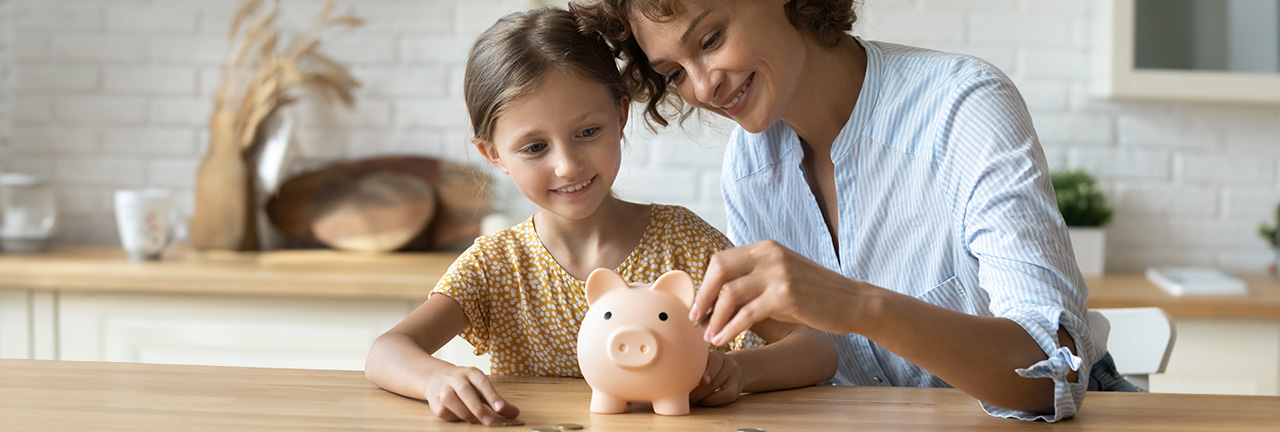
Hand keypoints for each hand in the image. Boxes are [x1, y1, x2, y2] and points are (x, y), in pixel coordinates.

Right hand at [423, 366, 519, 423]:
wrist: (436, 377)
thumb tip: (515, 413)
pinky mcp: (434, 400)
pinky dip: (453, 417)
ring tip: (474, 420)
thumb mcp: (482, 387)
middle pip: (465, 391)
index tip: (500, 408)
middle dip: (477, 408)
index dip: (492, 396)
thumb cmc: (465, 384)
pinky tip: (460, 417)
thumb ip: (498, 401)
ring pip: (450, 400)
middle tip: (489, 421)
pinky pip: (443, 410)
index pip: (483, 383)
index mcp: (472, 373)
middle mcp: (456, 378)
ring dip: (464, 413)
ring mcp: (443, 388)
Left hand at [690, 240, 869, 344]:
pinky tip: (722, 340)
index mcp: (765, 248)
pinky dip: (730, 328)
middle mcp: (769, 255)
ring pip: (730, 294)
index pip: (721, 259)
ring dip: (714, 318)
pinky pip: (747, 313)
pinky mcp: (786, 296)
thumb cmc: (813, 295)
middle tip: (694, 319)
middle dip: (702, 296)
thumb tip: (717, 297)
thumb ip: (753, 280)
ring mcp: (778, 274)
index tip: (697, 304)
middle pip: (719, 270)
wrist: (852, 302)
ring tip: (708, 337)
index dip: (704, 283)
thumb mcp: (780, 278)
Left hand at [690, 351, 742, 405]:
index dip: (709, 373)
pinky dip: (713, 401)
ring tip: (692, 401)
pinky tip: (702, 402)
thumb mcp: (705, 360)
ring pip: (723, 392)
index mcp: (718, 356)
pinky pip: (726, 398)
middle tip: (686, 397)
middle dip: (700, 392)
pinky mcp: (737, 391)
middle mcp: (729, 365)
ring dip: (705, 399)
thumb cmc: (711, 366)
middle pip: (716, 381)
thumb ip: (694, 366)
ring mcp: (735, 378)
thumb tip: (677, 378)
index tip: (702, 381)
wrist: (734, 368)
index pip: (715, 363)